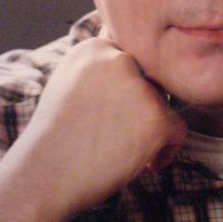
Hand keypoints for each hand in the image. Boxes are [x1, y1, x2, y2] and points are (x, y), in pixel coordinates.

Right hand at [0, 37, 186, 221]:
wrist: (44, 175)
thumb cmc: (55, 134)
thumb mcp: (68, 81)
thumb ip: (98, 65)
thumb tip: (123, 51)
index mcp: (95, 47)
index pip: (129, 57)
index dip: (125, 87)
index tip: (113, 111)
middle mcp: (119, 58)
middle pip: (148, 78)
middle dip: (139, 104)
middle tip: (120, 131)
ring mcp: (138, 86)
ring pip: (163, 102)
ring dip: (150, 125)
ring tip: (124, 147)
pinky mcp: (155, 116)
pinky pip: (178, 129)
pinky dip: (167, 148)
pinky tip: (147, 162)